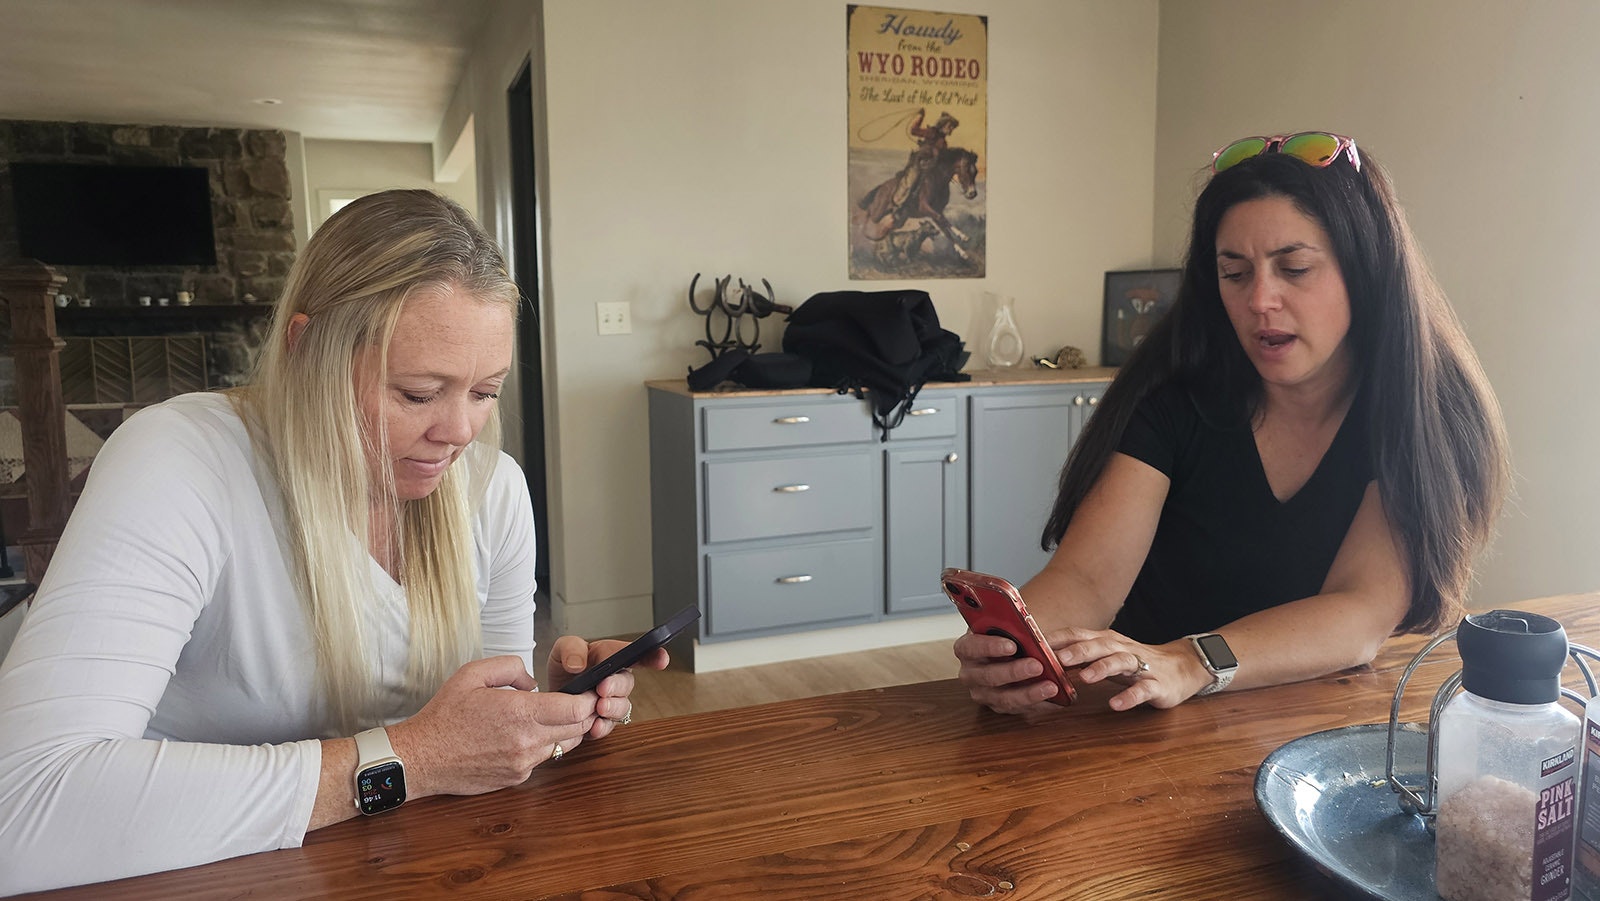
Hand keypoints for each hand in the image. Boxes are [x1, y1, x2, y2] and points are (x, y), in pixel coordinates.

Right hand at [386, 655, 596, 799]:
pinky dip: (543, 746)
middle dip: (584, 714)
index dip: (588, 699)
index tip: (587, 690)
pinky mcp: (517, 778)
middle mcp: (526, 742)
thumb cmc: (444, 715)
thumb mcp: (473, 673)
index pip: (576, 709)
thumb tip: (535, 683)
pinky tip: (525, 735)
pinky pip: (543, 760)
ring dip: (566, 731)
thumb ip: (511, 668)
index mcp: (519, 713)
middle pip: (578, 729)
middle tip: (578, 701)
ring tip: (552, 716)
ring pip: (565, 746)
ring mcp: (523, 764)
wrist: (421, 758)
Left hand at [545, 634, 668, 739]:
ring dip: (612, 708)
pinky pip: (608, 726)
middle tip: (602, 688)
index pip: (638, 654)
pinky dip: (602, 727)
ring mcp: (611, 701)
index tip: (662, 659)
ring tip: (598, 707)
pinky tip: (594, 726)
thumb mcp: (562, 649)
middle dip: (617, 686)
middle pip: (627, 683)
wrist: (550, 695)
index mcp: (611, 656)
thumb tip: (577, 664)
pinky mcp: (602, 721)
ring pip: (622, 707)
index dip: (653, 656)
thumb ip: (570, 649)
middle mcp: (616, 680)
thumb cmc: (563, 668)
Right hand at [953, 630, 1068, 714]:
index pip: (971, 647)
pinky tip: (1055, 698)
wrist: (1011, 651)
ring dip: (1029, 693)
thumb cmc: (1008, 634)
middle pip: (988, 677)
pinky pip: (1020, 709)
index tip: (1011, 645)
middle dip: (1014, 672)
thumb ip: (1015, 627)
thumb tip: (1032, 633)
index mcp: (966, 648)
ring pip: (1004, 698)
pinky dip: (1039, 704)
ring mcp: (984, 693)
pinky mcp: (1000, 706)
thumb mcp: (1007, 625)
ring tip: (1051, 686)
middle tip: (1037, 665)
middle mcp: (970, 674)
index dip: (990, 647)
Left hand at [1052, 627, 1209, 710]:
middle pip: (1098, 645)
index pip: (1079, 634)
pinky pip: (1142, 690)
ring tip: (1084, 678)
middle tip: (1056, 658)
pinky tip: (1116, 705)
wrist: (1182, 667)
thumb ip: (1079, 656)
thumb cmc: (1136, 662)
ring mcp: (1140, 666)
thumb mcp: (1106, 655)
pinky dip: (1129, 696)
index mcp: (1106, 641)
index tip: (1034, 644)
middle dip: (1077, 650)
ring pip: (1120, 662)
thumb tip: (1043, 659)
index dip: (1057, 638)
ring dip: (1102, 668)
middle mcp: (1122, 649)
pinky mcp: (1157, 685)